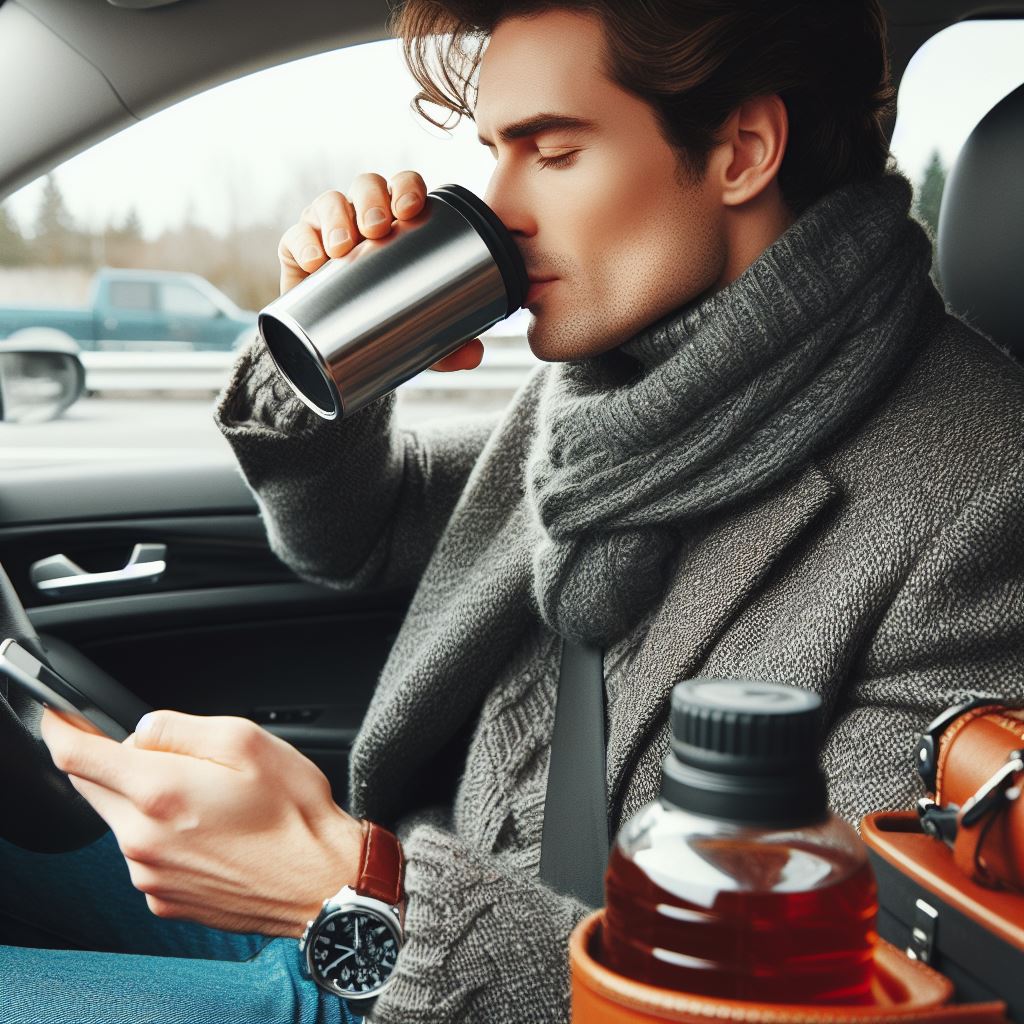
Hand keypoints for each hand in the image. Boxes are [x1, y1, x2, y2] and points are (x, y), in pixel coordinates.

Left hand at [39, 706, 365, 936]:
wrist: (319, 882)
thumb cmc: (294, 813)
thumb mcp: (247, 740)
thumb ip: (182, 727)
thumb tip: (143, 729)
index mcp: (159, 791)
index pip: (77, 756)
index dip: (61, 728)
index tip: (60, 715)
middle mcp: (142, 839)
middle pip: (92, 788)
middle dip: (111, 761)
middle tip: (165, 752)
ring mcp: (149, 875)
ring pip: (121, 820)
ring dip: (145, 799)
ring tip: (208, 797)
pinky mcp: (163, 900)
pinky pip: (144, 854)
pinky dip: (162, 834)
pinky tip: (210, 830)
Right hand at [277, 171, 483, 371]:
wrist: (333, 349)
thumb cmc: (382, 323)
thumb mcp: (417, 335)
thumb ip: (448, 344)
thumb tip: (474, 354)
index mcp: (397, 223)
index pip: (404, 188)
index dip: (407, 188)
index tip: (411, 209)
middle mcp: (361, 217)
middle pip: (367, 187)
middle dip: (372, 200)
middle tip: (378, 228)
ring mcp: (327, 229)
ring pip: (329, 203)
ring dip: (337, 218)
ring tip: (344, 246)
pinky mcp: (296, 250)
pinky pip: (296, 236)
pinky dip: (304, 242)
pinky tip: (315, 260)